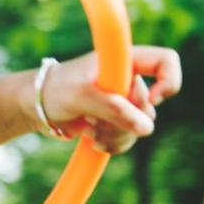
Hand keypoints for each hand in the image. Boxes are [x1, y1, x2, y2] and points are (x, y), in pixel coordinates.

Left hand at [41, 46, 182, 154]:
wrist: (35, 106)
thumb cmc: (55, 90)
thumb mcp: (82, 96)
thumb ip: (114, 109)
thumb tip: (147, 128)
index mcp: (125, 60)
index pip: (166, 61)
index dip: (168, 81)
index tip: (150, 100)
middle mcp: (128, 79)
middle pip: (150, 106)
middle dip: (126, 120)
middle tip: (96, 118)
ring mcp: (123, 101)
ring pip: (141, 127)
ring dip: (116, 135)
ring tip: (90, 130)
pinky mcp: (115, 120)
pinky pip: (128, 138)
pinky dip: (113, 143)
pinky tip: (91, 139)